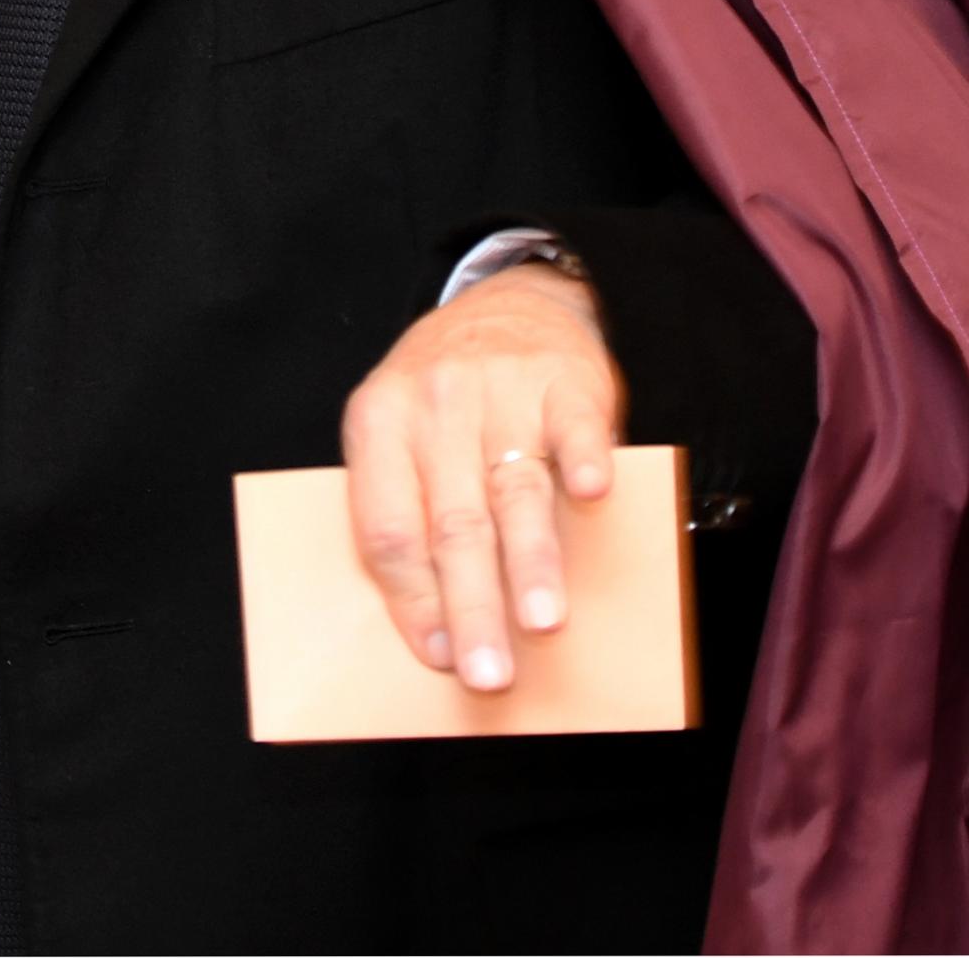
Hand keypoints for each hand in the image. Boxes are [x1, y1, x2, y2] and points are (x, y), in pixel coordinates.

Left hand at [339, 263, 623, 691]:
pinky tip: (592, 497)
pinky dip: (586, 461)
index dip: (411, 598)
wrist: (515, 299)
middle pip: (450, 524)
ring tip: (541, 623)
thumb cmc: (448, 394)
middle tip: (487, 672)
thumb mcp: (403, 431)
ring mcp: (501, 390)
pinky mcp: (564, 381)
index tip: (437, 656)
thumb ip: (412, 511)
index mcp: (378, 422)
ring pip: (513, 489)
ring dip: (530, 561)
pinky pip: (575, 428)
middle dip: (471, 605)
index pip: (387, 527)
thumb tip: (435, 627)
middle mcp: (435, 404)